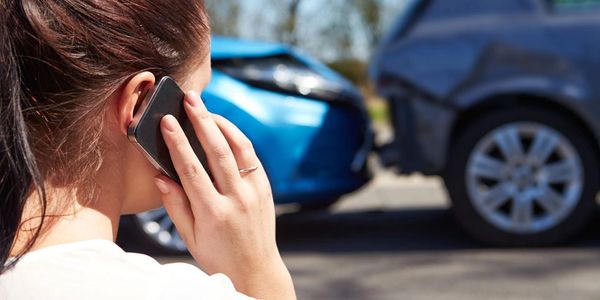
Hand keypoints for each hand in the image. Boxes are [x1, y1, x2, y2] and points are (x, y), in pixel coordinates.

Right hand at [152, 91, 294, 299]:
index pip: (192, 170)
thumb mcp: (190, 238)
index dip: (178, 143)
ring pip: (239, 148)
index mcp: (213, 213)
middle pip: (218, 151)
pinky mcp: (266, 189)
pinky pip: (251, 156)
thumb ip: (175, 206)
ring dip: (222, 124)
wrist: (256, 269)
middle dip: (201, 121)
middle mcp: (237, 199)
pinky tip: (224, 128)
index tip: (167, 121)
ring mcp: (255, 192)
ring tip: (206, 108)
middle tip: (190, 99)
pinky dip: (237, 138)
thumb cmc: (218, 255)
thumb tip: (160, 176)